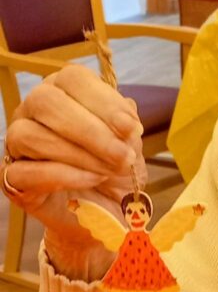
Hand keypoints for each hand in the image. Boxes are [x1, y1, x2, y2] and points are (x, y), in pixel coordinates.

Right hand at [2, 64, 145, 280]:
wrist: (105, 213)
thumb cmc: (114, 172)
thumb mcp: (130, 148)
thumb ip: (126, 128)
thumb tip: (127, 111)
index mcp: (63, 92)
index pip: (72, 78)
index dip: (103, 101)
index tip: (131, 128)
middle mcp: (34, 111)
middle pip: (46, 101)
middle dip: (91, 131)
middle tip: (122, 156)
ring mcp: (18, 143)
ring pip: (30, 135)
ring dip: (78, 155)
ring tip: (109, 171)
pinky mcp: (12, 178)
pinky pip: (26, 171)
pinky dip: (64, 175)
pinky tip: (91, 180)